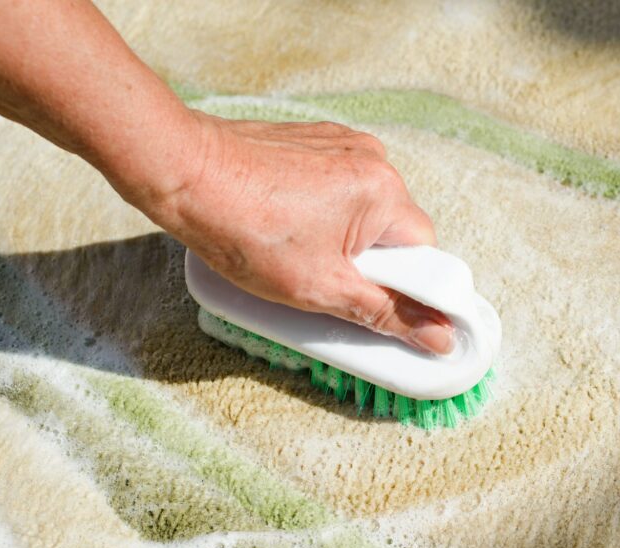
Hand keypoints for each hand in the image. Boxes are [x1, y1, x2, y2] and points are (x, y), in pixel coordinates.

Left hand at [143, 112, 454, 354]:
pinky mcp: (314, 140)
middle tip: (325, 280)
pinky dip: (321, 212)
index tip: (378, 305)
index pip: (425, 253)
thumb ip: (385, 312)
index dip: (405, 287)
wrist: (181, 173)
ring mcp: (341, 143)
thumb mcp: (320, 288)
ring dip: (343, 239)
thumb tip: (438, 336)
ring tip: (295, 251)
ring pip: (364, 211)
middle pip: (394, 231)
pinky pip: (337, 187)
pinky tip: (284, 226)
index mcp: (383, 192)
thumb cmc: (244, 229)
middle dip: (367, 264)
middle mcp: (372, 158)